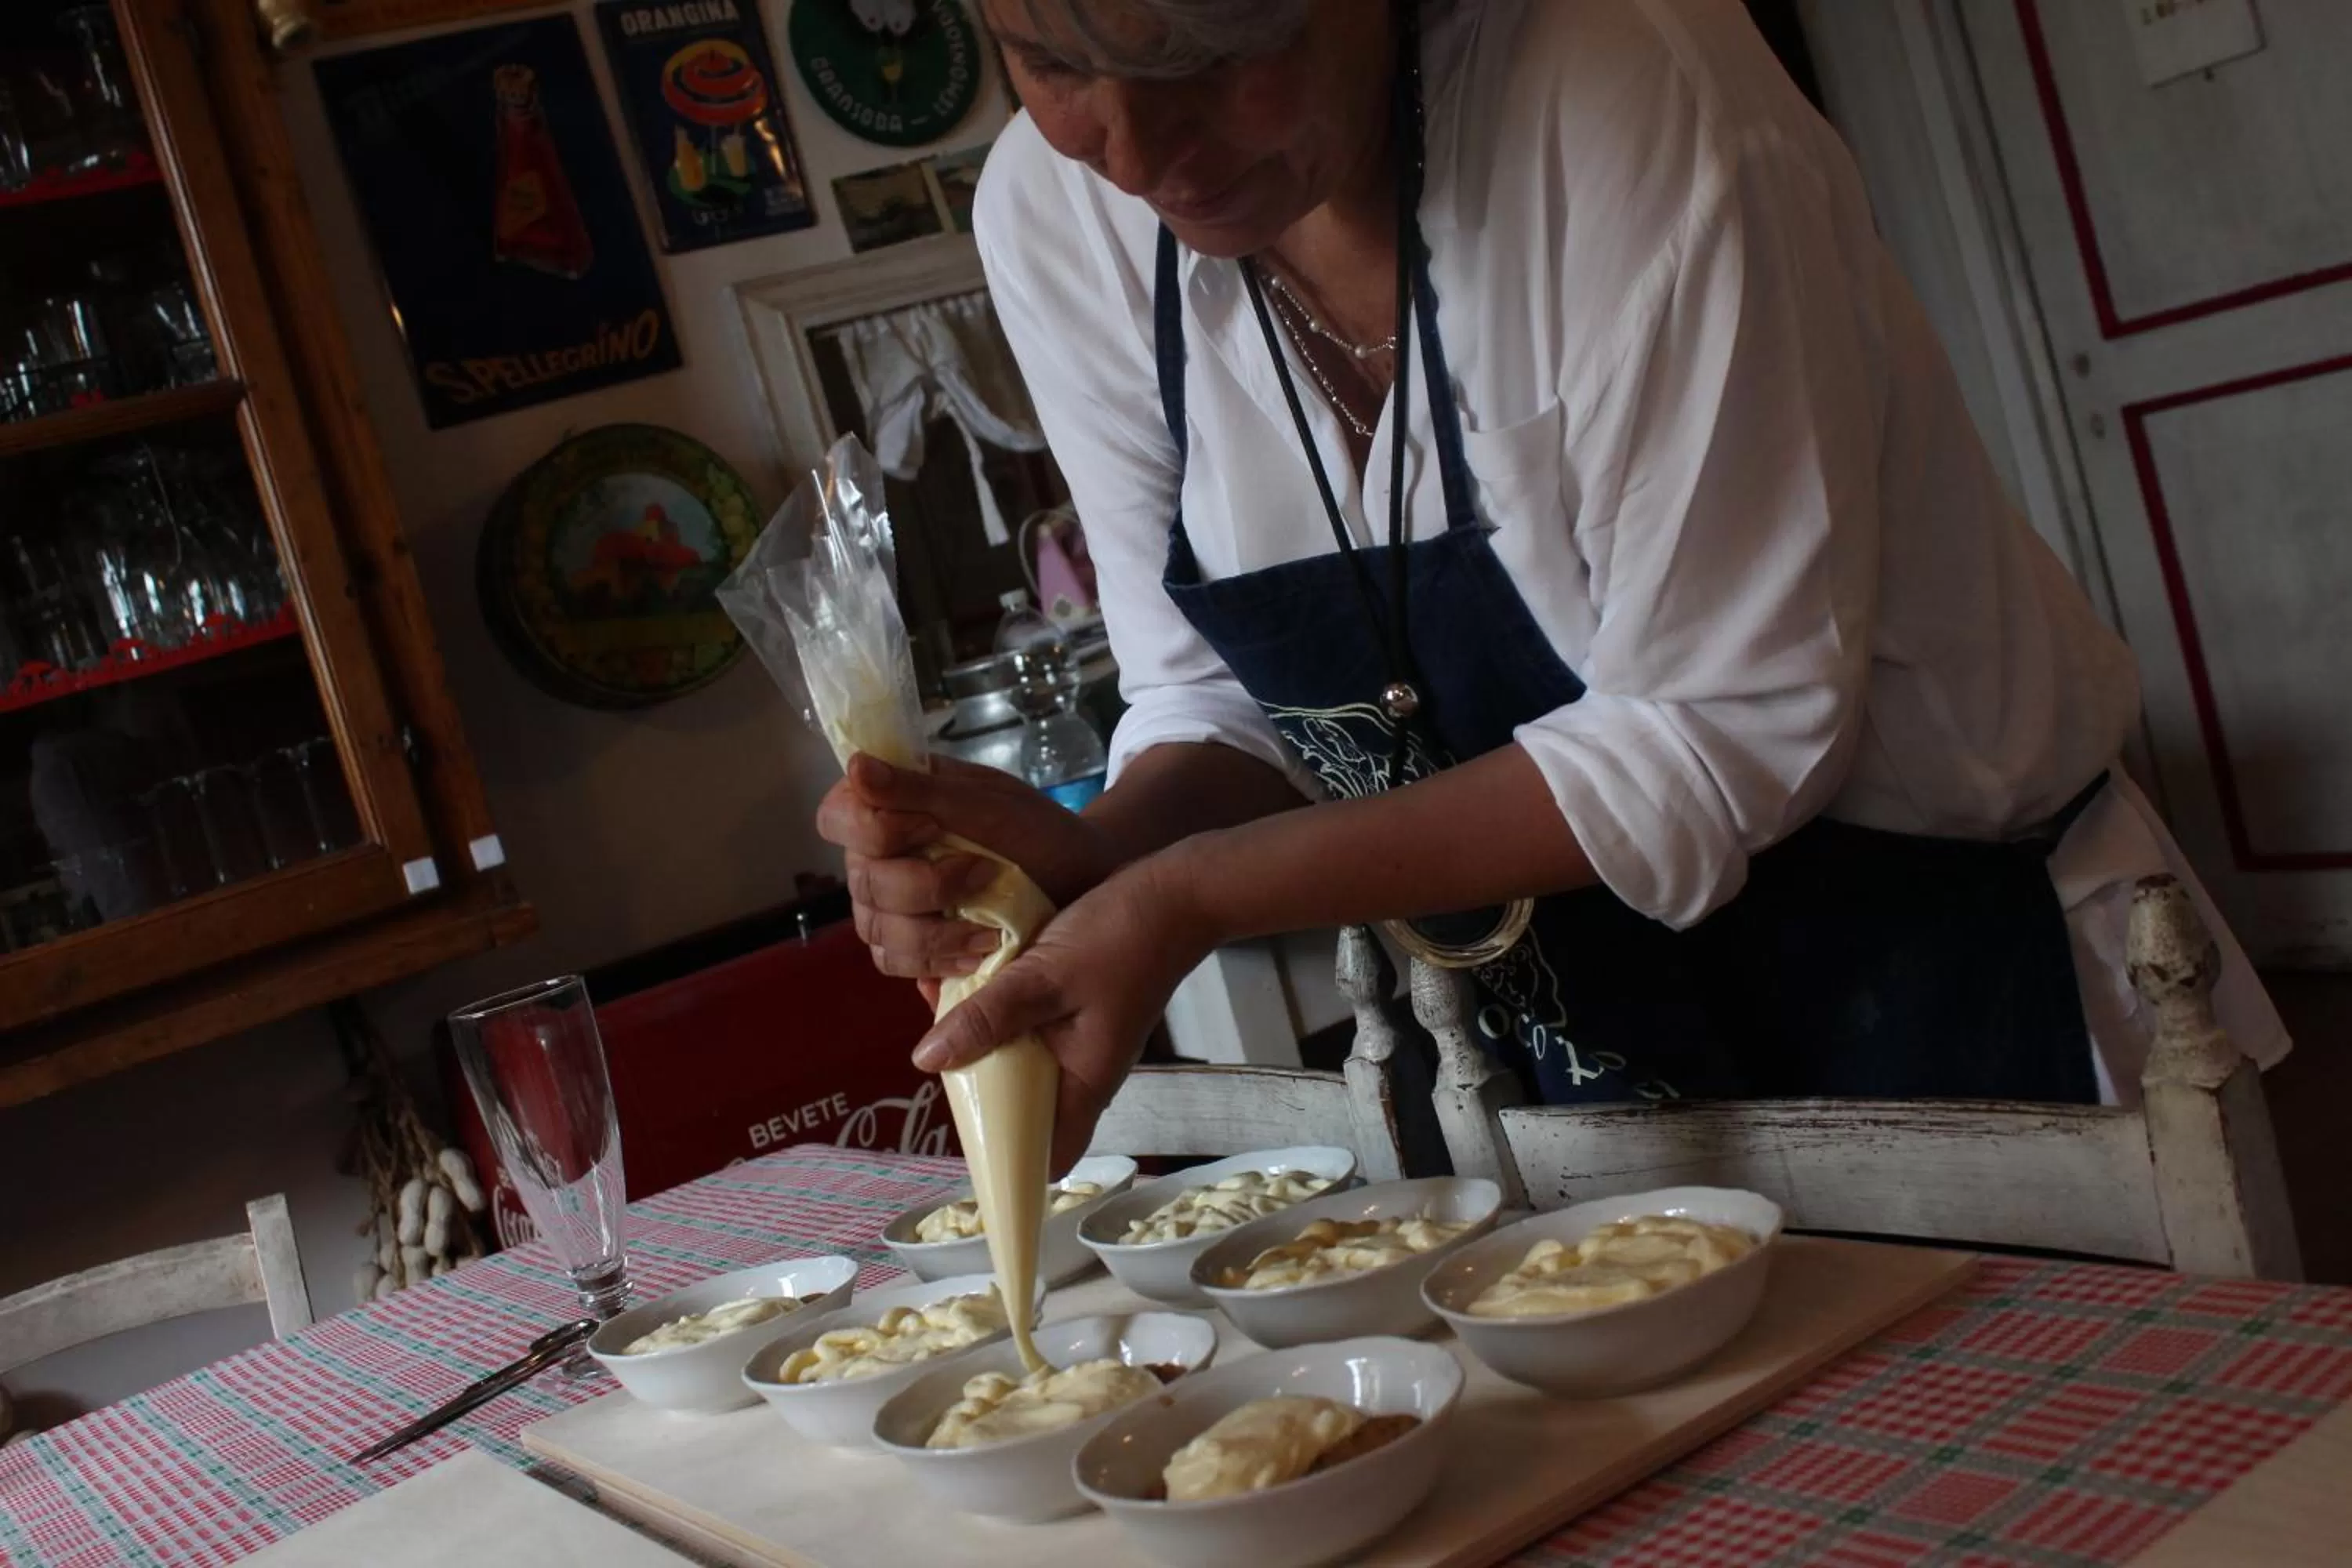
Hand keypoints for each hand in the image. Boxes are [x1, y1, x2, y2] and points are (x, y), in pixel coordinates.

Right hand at [816, 753, 1116, 982]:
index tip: (932, 827)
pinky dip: (936, 963)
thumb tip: (856, 766)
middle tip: (986, 875)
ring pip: (877, 930)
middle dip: (926, 887)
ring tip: (988, 931)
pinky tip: (978, 954)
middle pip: (863, 882)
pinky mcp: (910, 945)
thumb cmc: (1035, 830)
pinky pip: (895, 962)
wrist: (1078, 880)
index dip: (874, 830)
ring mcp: (889, 904)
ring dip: (934, 935)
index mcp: (888, 805)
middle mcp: (877, 855)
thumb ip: (920, 788)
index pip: (836, 817)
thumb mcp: (986, 802)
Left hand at [911, 852, 1216, 1172]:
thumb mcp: (1044, 977)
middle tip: (936, 1045)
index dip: (1009, 1160)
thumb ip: (988, 1017)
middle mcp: (1083, 1069)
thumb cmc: (1121, 939)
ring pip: (1019, 1058)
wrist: (1175, 891)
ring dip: (983, 1036)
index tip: (965, 1141)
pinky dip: (999, 1009)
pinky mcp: (1075, 1008)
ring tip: (945, 1000)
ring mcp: (1080, 1038)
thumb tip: (928, 1060)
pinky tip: (973, 976)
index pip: (1049, 1155)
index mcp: (1085, 1082)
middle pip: (1021, 1104)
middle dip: (977, 1081)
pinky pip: (1027, 1023)